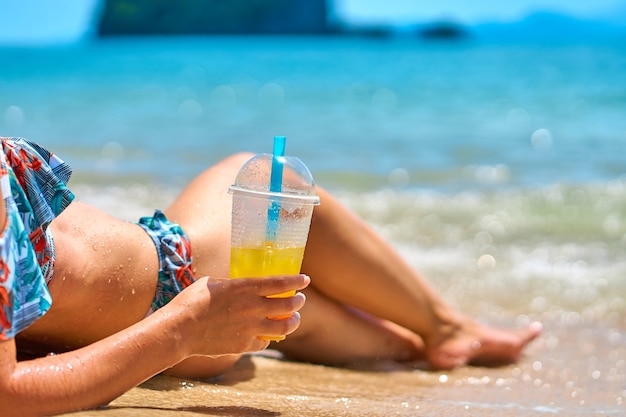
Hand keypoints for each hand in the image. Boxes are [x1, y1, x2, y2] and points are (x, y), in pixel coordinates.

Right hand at [165, 274, 309, 357]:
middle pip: (289, 305)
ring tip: (294, 318)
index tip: (305, 280)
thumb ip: (233, 285)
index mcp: (246, 287)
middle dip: (298, 302)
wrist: (180, 329)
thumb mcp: (214, 283)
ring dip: (293, 321)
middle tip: (300, 300)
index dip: (297, 281)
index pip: (281, 283)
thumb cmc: (192, 301)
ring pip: (284, 326)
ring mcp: (251, 327)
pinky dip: (269, 337)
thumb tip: (240, 287)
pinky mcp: (245, 344)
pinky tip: (268, 334)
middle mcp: (253, 307)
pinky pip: (265, 341)